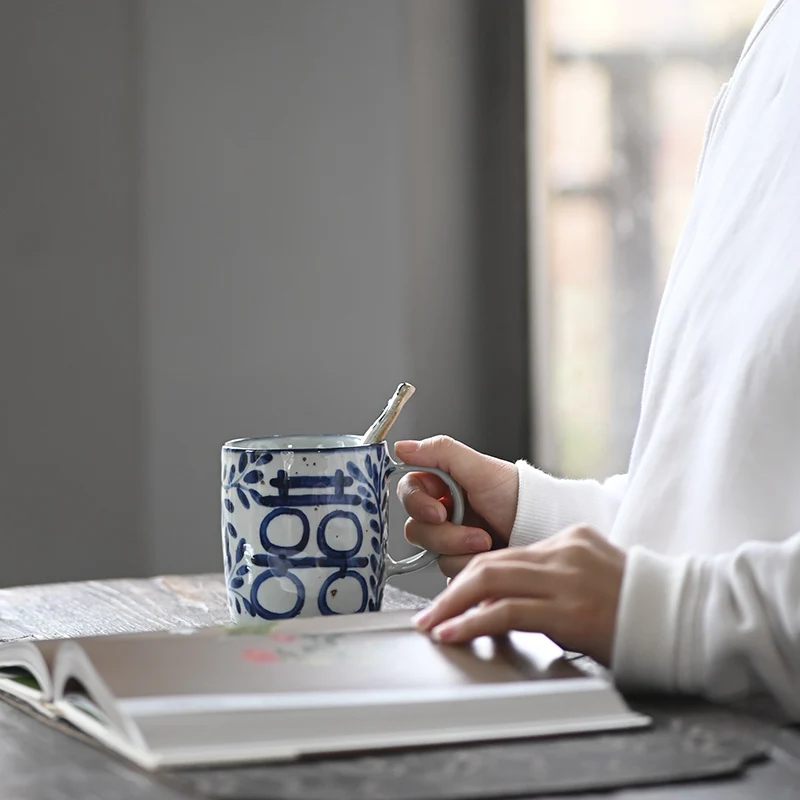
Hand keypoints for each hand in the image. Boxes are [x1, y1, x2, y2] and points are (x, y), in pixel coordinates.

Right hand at [395, 437, 518, 577]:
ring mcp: (452, 542)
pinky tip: (487, 556)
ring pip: (432, 554)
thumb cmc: (518, 496)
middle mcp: (443, 513)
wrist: (543, 530)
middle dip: (446, 535)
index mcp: (443, 486)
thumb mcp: (480, 468)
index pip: (409, 492)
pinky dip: (469, 565)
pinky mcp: (461, 565)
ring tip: (488, 543)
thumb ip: (440, 453)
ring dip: (461, 550)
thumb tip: (401, 447)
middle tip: (476, 533)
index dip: (417, 504)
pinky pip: (448, 573)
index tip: (438, 512)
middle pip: (416, 528)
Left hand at [412, 525, 624, 665]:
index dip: (471, 576)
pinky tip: (454, 633)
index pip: (506, 554)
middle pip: (490, 563)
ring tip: (432, 625)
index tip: (452, 596)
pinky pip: (507, 612)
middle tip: (429, 612)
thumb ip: (553, 578)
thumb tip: (508, 599)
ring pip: (490, 581)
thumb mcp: (592, 575)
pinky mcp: (568, 610)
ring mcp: (565, 579)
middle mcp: (563, 552)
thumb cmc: (637, 605)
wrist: (681, 618)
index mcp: (569, 540)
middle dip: (452, 589)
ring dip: (453, 605)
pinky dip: (473, 622)